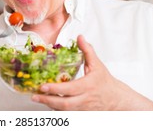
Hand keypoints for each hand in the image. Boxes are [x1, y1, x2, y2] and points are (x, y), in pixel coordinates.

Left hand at [31, 35, 152, 109]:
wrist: (117, 100)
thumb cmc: (105, 82)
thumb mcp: (97, 64)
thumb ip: (87, 51)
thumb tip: (80, 37)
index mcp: (88, 86)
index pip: (70, 89)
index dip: (55, 89)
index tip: (43, 86)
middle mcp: (85, 99)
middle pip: (65, 104)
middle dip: (48, 100)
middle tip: (35, 95)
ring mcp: (83, 109)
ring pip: (65, 111)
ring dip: (50, 106)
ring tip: (38, 99)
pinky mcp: (82, 114)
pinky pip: (68, 115)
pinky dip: (57, 111)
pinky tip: (49, 105)